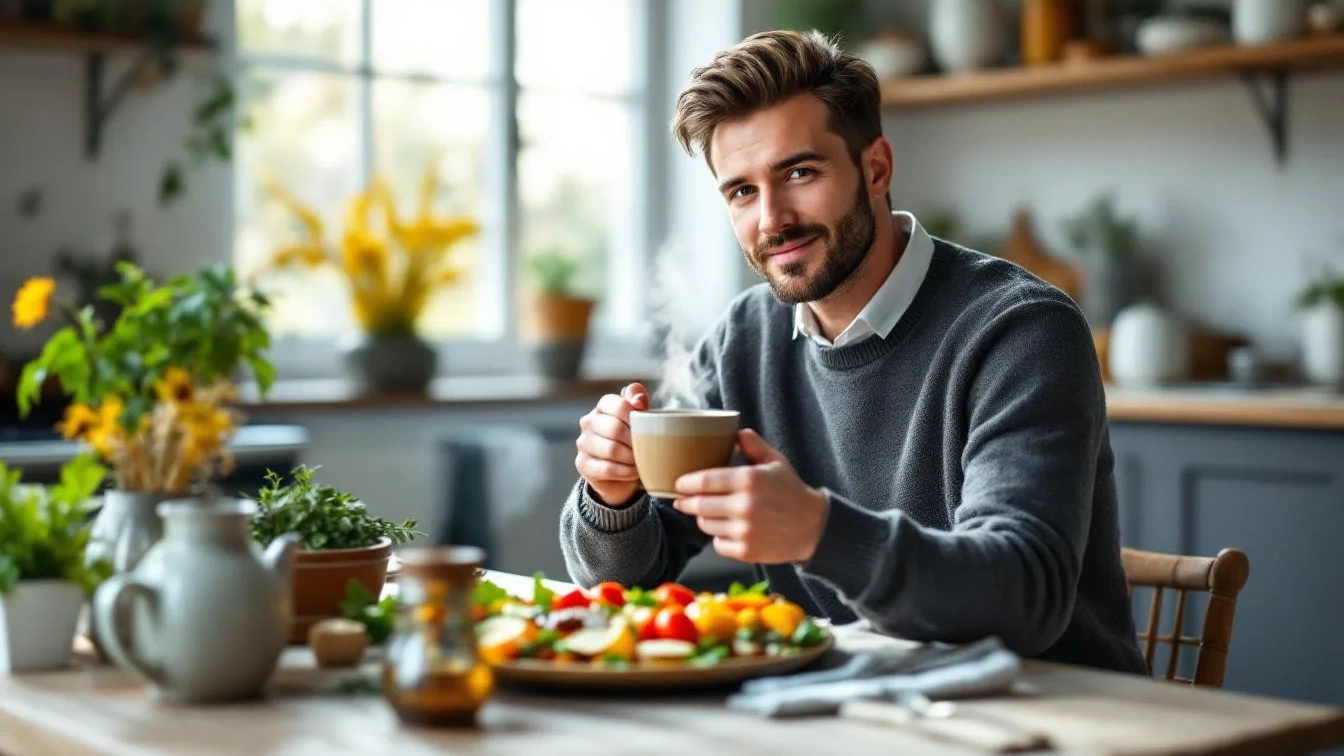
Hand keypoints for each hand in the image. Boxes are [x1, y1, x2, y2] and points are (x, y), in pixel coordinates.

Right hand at [575, 383, 648, 505]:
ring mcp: (583, 443)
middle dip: (634, 441)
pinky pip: (607, 468)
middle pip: (614, 428)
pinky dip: (625, 471)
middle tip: (646, 449)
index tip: (647, 428)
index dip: (635, 417)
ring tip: (641, 461)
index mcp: (603, 406)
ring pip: (611, 449)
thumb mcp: (640, 419)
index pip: (618, 405)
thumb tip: (639, 399)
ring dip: (631, 458)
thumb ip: (640, 403)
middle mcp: (588, 422)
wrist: (622, 471)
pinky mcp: (582, 464)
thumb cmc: (632, 439)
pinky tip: (633, 471)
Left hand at [672, 429, 827, 563]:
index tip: (679, 483)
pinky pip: (718, 545)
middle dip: (687, 502)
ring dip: (704, 519)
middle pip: (699, 505)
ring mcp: (745, 531)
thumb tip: (734, 432)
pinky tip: (729, 530)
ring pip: (706, 526)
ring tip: (711, 513)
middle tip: (683, 500)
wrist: (814, 527)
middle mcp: (745, 506)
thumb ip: (753, 445)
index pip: (704, 481)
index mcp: (749, 479)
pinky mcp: (747, 551)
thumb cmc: (791, 492)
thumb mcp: (775, 462)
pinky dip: (719, 538)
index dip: (686, 483)